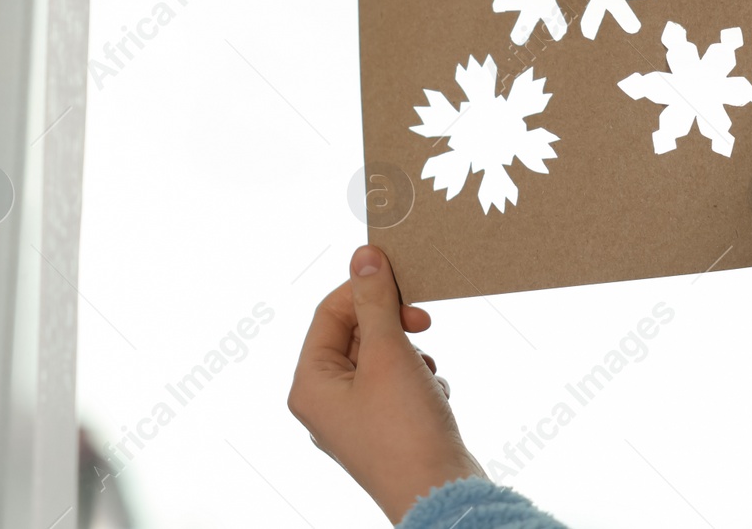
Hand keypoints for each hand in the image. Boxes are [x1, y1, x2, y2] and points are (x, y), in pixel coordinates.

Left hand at [289, 245, 483, 523]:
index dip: (367, 290)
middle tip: (423, 323)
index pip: (331, 313)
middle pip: (356, 334)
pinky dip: (420, 382)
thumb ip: (375, 302)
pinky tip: (433, 398)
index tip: (403, 281)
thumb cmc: (406, 431)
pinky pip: (399, 384)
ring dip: (411, 355)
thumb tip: (363, 256)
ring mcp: (356, 419)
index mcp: (311, 384)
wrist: (441, 494)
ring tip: (425, 375)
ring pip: (382, 358)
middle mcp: (326, 403)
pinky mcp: (386, 430)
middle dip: (394, 327)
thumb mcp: (389, 354)